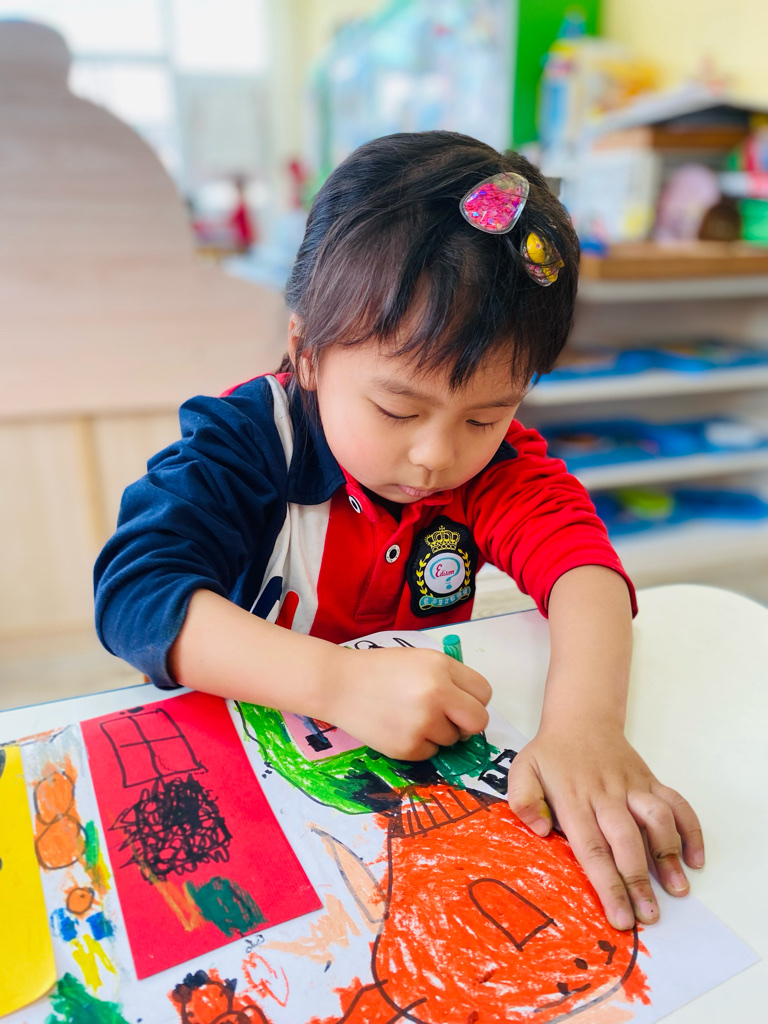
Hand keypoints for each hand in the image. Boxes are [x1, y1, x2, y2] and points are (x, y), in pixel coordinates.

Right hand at [323, 646, 491, 759]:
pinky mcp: (408, 747)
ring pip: (452, 739)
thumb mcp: (420, 659)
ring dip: (438, 732)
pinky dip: (419, 744)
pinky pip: (430, 752)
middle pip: (478, 722)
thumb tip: (471, 706)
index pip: (483, 693)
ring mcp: (422, 723)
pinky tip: (398, 727)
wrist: (338, 684)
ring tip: (410, 716)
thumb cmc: (381, 669)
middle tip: (450, 719)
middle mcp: (436, 694)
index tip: (460, 702)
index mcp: (441, 667)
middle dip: (467, 723)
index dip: (473, 699)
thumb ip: (450, 677)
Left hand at [506, 722, 704, 929]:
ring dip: (669, 855)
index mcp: (574, 799)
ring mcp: (632, 786)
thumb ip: (523, 799)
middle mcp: (606, 794)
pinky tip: (695, 858)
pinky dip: (690, 829)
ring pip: (657, 819)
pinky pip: (676, 803)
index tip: (619, 917)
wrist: (582, 718)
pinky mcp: (650, 780)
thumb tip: (540, 830)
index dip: (607, 884)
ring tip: (677, 890)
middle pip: (626, 840)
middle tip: (649, 916)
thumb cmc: (551, 754)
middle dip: (638, 881)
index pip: (592, 848)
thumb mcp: (522, 769)